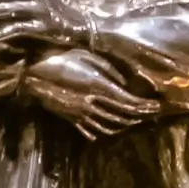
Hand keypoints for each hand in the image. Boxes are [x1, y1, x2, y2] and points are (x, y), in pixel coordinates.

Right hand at [22, 46, 159, 134]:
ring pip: (108, 126)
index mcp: (98, 88)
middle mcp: (92, 104)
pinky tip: (109, 130)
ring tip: (134, 122)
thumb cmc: (60, 59)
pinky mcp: (70, 118)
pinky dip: (103, 131)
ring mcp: (80, 114)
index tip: (156, 107)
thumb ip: (109, 70)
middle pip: (122, 116)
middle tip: (152, 115)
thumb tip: (125, 83)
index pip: (128, 102)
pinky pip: (91, 130)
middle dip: (139, 116)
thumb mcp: (87, 56)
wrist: (32, 75)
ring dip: (124, 126)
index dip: (144, 106)